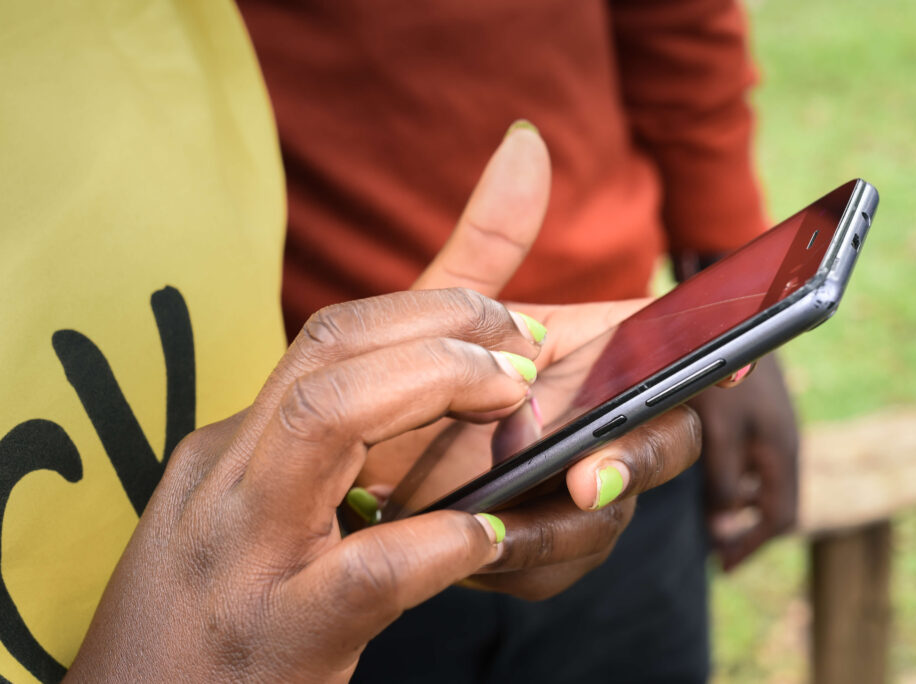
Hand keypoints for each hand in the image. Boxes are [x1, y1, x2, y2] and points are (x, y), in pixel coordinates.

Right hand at [67, 289, 544, 682]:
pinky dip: (443, 540)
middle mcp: (226, 480)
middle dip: (443, 321)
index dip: (424, 307)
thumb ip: (309, 463)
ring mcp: (246, 553)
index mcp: (228, 451)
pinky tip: (487, 537)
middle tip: (522, 344)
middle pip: (333, 345)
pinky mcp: (282, 634)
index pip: (329, 338)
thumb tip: (400, 411)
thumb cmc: (209, 623)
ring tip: (511, 397)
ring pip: (331, 417)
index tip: (494, 322)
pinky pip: (373, 569)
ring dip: (438, 383)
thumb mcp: (244, 518)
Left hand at [349, 122, 703, 600]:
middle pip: (663, 439)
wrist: (344, 464)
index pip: (669, 353)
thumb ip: (489, 238)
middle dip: (638, 458)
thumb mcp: (439, 308)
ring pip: (611, 515)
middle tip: (588, 477)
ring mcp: (568, 486)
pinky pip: (560, 562)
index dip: (710, 356)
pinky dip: (524, 558)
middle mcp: (591, 420)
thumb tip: (524, 137)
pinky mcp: (536, 543)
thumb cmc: (404, 374)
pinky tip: (474, 546)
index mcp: (585, 358)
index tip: (732, 361)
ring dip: (563, 526)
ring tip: (497, 524)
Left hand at [690, 352, 798, 570]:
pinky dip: (733, 476)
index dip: (751, 544)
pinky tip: (703, 469)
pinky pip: (751, 458)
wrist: (738, 312)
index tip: (723, 564)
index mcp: (782, 453)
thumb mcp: (719, 430)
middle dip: (745, 528)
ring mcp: (772, 426)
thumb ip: (722, 479)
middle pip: (774, 503)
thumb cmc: (726, 370)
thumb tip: (723, 526)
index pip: (781, 519)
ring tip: (707, 515)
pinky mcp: (757, 410)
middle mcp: (783, 443)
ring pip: (760, 480)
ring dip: (737, 502)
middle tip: (715, 548)